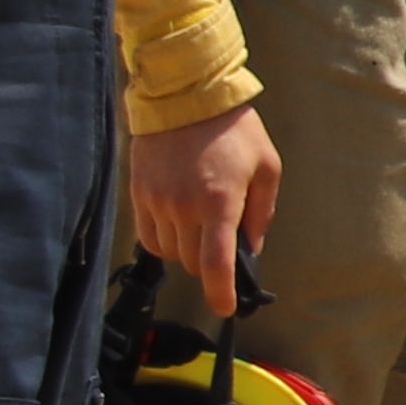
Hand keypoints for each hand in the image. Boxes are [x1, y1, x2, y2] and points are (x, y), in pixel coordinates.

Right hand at [129, 102, 280, 317]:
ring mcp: (157, 202)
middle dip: (211, 265)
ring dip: (189, 251)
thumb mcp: (266, 167)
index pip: (215, 264)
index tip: (226, 308)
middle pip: (193, 263)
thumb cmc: (234, 130)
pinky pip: (150, 238)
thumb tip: (251, 247)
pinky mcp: (138, 195)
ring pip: (171, 253)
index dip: (220, 293)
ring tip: (203, 225)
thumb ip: (261, 212)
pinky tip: (179, 226)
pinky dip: (166, 242)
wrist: (186, 96)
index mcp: (219, 202)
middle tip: (225, 245)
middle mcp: (183, 207)